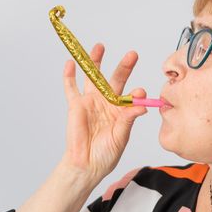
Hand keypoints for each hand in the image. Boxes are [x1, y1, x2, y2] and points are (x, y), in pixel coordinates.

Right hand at [59, 43, 147, 179]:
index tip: (140, 91)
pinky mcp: (76, 105)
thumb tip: (142, 105)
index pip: (131, 95)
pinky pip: (71, 88)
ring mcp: (91, 102)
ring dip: (96, 62)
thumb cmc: (106, 153)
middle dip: (124, 66)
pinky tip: (70, 62)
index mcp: (122, 109)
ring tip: (100, 47)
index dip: (136, 92)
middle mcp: (107, 102)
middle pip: (115, 79)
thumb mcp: (121, 136)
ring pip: (93, 77)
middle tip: (132, 55)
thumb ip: (129, 119)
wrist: (87, 164)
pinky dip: (69, 75)